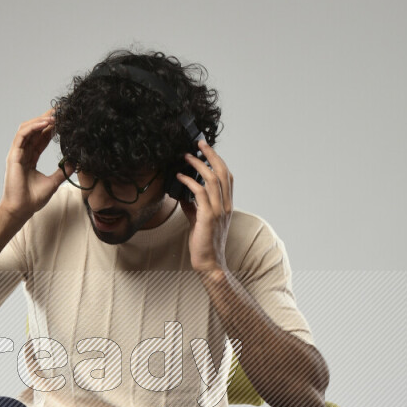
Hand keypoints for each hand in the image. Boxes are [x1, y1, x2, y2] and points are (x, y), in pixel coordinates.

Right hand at [0, 108, 67, 224]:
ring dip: (40, 120)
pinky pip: (23, 136)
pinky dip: (33, 127)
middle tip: (60, 111)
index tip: (62, 120)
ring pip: (27, 129)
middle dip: (46, 118)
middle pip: (34, 130)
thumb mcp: (53, 183)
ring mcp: (17, 153)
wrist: (21, 209)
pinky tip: (45, 124)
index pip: (41, 138)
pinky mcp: (14, 155)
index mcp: (30, 158)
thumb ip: (62, 171)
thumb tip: (74, 163)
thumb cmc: (32, 199)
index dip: (51, 128)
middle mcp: (23, 153)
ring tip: (54, 116)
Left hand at [176, 138, 232, 274]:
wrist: (209, 262)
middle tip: (198, 144)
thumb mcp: (199, 220)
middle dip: (211, 155)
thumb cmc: (204, 243)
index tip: (206, 150)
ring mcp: (218, 211)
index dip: (218, 160)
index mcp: (227, 205)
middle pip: (222, 172)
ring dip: (198, 165)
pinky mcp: (207, 218)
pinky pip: (199, 194)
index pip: (227, 177)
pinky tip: (179, 178)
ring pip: (212, 179)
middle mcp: (226, 206)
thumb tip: (183, 194)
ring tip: (186, 157)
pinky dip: (189, 182)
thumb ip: (193, 206)